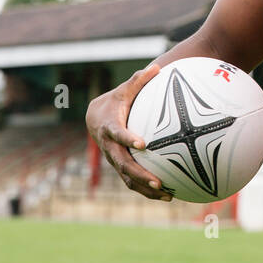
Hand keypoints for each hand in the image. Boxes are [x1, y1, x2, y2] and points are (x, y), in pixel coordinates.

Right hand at [85, 63, 172, 200]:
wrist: (95, 118)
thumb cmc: (114, 102)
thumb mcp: (123, 91)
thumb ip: (138, 81)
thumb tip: (157, 67)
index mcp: (110, 127)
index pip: (117, 134)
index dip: (127, 139)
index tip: (142, 143)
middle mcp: (110, 147)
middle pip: (123, 164)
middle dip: (140, 174)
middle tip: (158, 181)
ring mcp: (114, 159)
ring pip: (127, 178)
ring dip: (146, 188)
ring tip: (167, 194)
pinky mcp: (120, 167)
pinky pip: (132, 181)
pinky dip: (147, 190)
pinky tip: (168, 195)